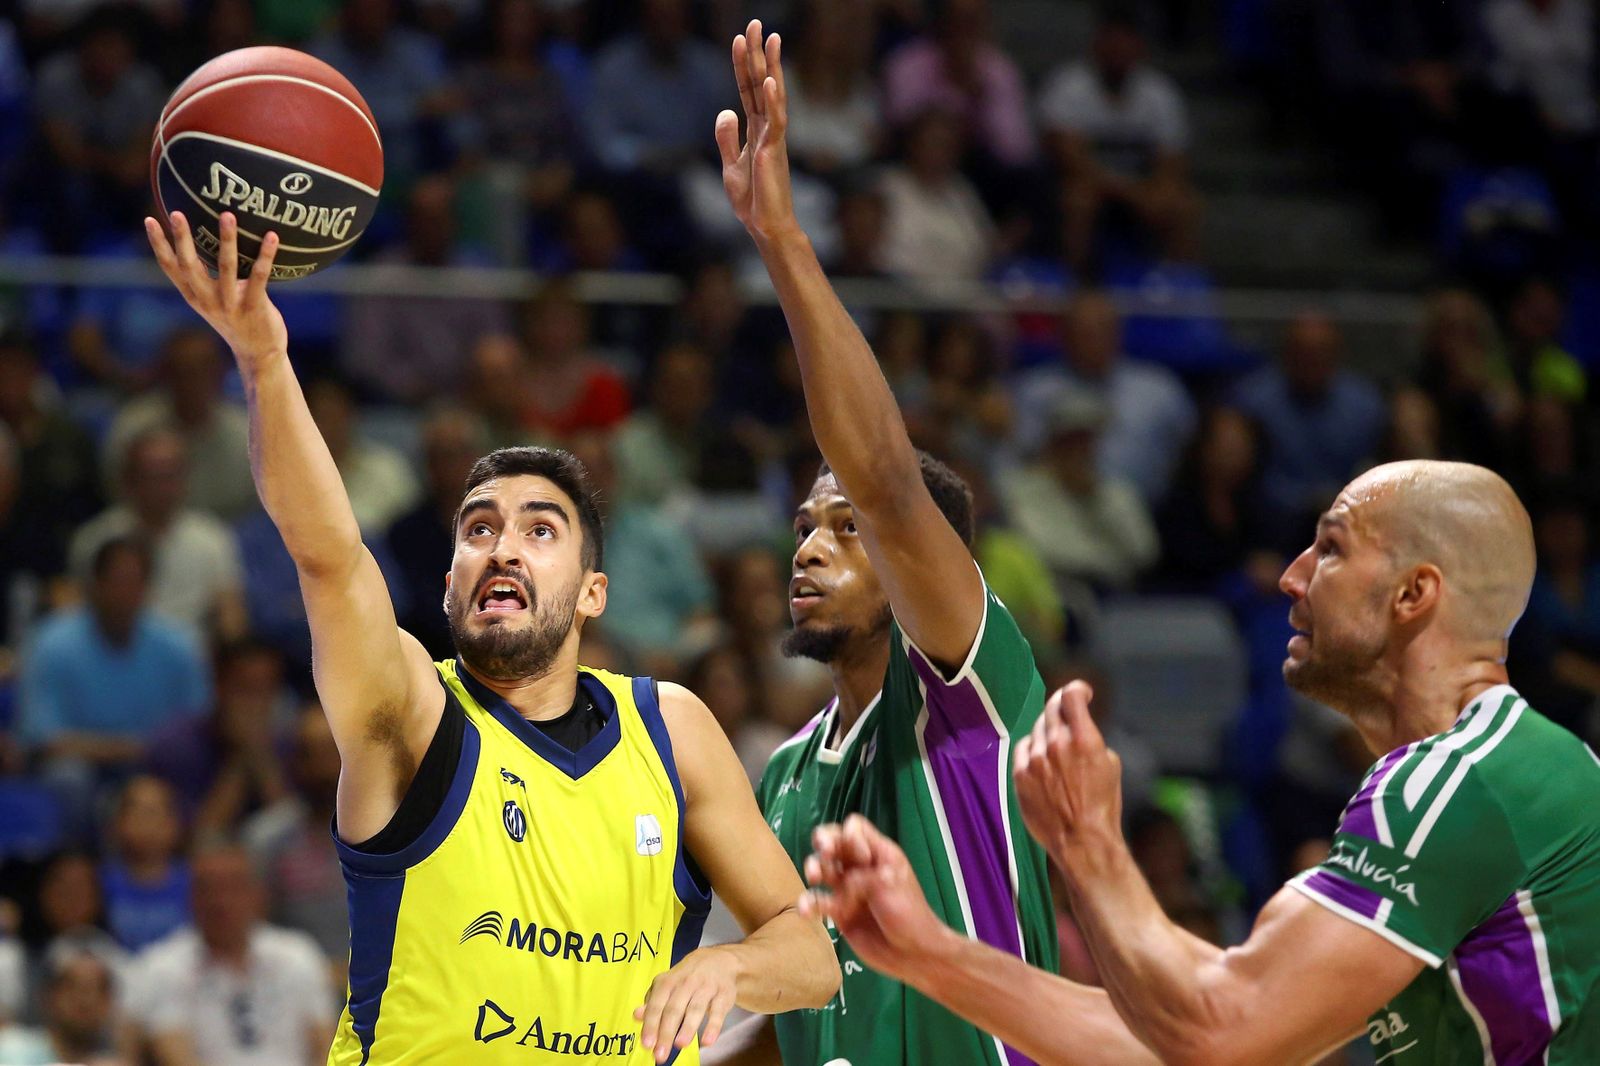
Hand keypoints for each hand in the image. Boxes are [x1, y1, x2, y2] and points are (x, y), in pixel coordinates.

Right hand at [144, 210, 286, 373]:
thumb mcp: (215, 301)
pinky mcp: (254, 307)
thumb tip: (210, 241)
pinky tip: (272, 236)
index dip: (158, 245)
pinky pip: (259, 276)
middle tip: (177, 213)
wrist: (259, 355)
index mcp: (194, 296)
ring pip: (226, 267)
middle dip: (182, 238)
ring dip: (226, 239)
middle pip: (190, 265)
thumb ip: (208, 278)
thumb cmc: (238, 321)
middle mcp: (207, 300)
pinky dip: (265, 255)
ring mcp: (230, 304)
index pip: (170, 268)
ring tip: (227, 215)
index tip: (149, 220)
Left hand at [634, 945, 740, 1061]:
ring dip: (687, 1028)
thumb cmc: (687, 979)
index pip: (656, 1005)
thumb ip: (653, 1002)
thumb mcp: (668, 985)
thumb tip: (637, 1016)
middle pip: (674, 1009)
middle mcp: (686, 983)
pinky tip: (708, 1041)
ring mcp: (706, 988)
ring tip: (680, 1045)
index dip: (651, 1025)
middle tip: (660, 1054)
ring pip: (695, 1009)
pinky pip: (718, 1011)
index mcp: (668, 982)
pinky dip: (713, 1027)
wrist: (719, 960)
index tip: (647, 1044)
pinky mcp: (723, 995)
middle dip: (666, 1032)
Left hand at [714, 20, 798, 243]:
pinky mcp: (774, 150)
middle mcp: (767, 128)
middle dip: (758, 53)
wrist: (765, 225)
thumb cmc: (753, 200)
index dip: (742, 65)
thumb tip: (725, 109)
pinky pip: (776, 120)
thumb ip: (728, 137)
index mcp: (756, 130)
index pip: (747, 90)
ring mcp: (773, 137)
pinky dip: (773, 100)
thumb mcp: (730, 165)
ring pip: (772, 95)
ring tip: (770, 38)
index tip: (740, 38)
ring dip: (770, 66)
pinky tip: (770, 80)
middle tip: (756, 23)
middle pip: (760, 83)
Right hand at [798, 814, 946, 983]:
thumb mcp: (890, 886)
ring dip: (814, 868)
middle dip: (824, 842)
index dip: (851, 837)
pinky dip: (810, 903)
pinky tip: (805, 910)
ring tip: (814, 877)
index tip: (862, 858)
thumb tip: (843, 879)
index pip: (855, 828)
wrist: (913, 954)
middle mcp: (859, 866)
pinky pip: (819, 902)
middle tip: (824, 852)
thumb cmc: (910, 914)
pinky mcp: (839, 912)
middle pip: (833, 842)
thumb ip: (863, 876)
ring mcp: (848, 889)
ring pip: (823, 869)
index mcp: (878, 853)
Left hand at [1013, 682, 1122, 867]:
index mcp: (1084, 740)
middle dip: (1062, 706)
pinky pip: (1023, 748)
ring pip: (1037, 728)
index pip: (1071, 696)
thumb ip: (1092, 739)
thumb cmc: (1102, 804)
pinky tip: (1041, 756)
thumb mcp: (1110, 765)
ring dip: (1049, 729)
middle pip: (1052, 708)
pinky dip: (1033, 747)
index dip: (1077, 689)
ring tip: (1059, 743)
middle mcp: (1057, 745)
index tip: (1082, 692)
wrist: (1082, 839)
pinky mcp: (1020, 775)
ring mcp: (1035, 759)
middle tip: (1068, 710)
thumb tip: (1079, 728)